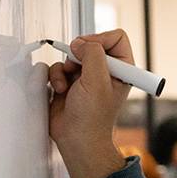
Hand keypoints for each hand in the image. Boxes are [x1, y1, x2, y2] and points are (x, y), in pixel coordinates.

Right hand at [48, 30, 134, 177]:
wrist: (76, 139)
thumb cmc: (92, 118)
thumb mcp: (97, 81)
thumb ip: (92, 54)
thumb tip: (80, 43)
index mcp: (121, 70)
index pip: (116, 38)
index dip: (100, 39)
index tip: (90, 51)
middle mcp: (105, 71)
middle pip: (90, 44)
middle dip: (78, 55)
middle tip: (77, 69)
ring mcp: (86, 77)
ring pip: (71, 56)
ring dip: (64, 68)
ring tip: (67, 86)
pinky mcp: (69, 83)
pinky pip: (57, 67)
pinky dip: (55, 77)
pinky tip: (60, 91)